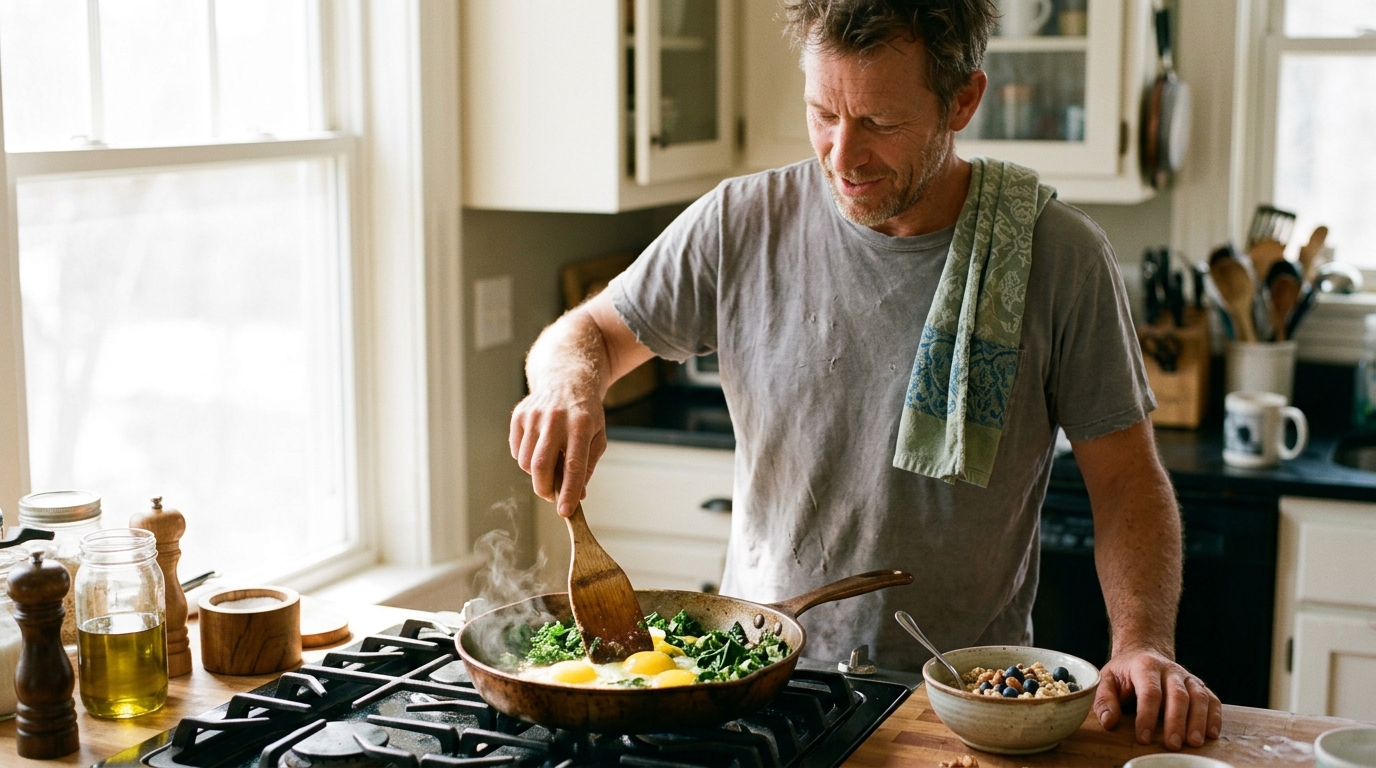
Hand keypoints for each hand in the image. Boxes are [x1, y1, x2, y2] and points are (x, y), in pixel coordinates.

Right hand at [509, 385, 607, 516]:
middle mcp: (556, 419)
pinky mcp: (519, 416)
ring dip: (536, 474)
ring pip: (526, 462)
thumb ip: (587, 466)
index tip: (565, 511)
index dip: (569, 491)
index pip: (573, 465)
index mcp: (581, 425)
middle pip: (541, 465)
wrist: (567, 379)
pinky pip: (516, 451)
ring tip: (550, 463)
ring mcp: (534, 416)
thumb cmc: (586, 414)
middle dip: (544, 489)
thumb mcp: (598, 437)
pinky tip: (539, 447)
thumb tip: (578, 497)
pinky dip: (526, 459)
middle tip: (551, 496)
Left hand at [1094, 648, 1221, 750]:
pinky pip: (1212, 699)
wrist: (1144, 652)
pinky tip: (1211, 734)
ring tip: (1194, 742)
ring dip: (1198, 721)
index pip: (1149, 692)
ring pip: (1199, 697)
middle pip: (1178, 695)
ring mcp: (1187, 677)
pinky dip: (1214, 716)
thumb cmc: (1125, 672)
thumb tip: (1108, 722)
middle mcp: (1170, 670)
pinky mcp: (1199, 686)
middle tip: (1172, 744)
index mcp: (1145, 666)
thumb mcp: (1108, 680)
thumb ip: (1105, 700)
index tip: (1143, 738)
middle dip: (1176, 721)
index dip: (1147, 716)